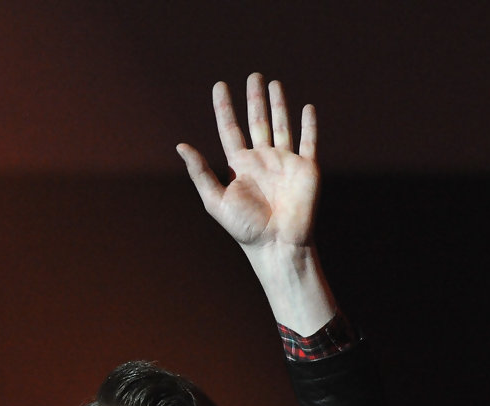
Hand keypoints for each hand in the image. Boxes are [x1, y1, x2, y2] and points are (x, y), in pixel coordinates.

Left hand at [177, 75, 318, 252]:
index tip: (219, 86)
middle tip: (253, 76)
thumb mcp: (216, 200)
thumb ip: (200, 173)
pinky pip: (308, 140)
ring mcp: (285, 163)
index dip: (224, 108)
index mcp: (240, 166)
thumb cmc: (245, 229)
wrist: (277, 245)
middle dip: (255, 99)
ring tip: (274, 84)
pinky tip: (307, 107)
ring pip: (282, 125)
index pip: (230, 129)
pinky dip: (309, 124)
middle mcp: (262, 160)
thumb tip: (180, 145)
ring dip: (279, 104)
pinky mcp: (307, 168)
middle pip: (257, 122)